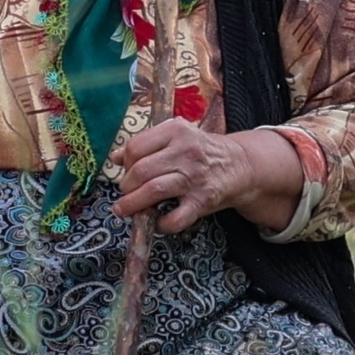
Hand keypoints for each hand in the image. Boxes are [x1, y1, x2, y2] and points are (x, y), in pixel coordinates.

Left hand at [109, 120, 303, 233]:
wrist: (239, 164)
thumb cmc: (201, 151)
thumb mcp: (175, 137)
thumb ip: (146, 144)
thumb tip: (115, 157)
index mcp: (175, 131)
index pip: (136, 147)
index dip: (125, 162)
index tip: (126, 172)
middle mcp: (185, 152)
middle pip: (141, 171)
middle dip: (126, 186)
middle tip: (125, 193)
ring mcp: (194, 177)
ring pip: (153, 191)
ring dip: (133, 205)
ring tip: (124, 209)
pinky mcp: (202, 201)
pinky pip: (176, 218)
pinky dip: (161, 224)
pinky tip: (157, 222)